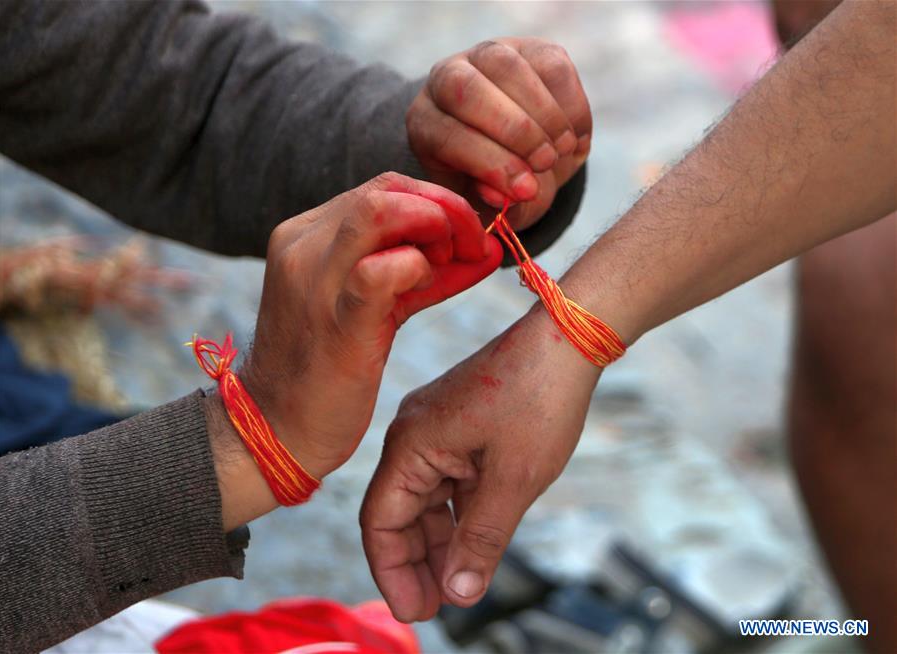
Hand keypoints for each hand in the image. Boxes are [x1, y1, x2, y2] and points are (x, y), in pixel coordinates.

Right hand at [241, 172, 502, 480]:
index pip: (383, 188)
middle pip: (387, 188)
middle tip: (472, 246)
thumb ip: (421, 272)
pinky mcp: (336, 322)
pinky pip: (381, 271)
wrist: (275, 429)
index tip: (467, 237)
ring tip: (451, 262)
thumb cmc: (328, 369)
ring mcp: (315, 280)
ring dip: (435, 226)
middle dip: (445, 208)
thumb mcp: (373, 305)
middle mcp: (303, 245)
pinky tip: (425, 286)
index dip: (437, 202)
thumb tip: (486, 249)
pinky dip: (419, 268)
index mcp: (307, 234)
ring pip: (380, 210)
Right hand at [360, 309, 599, 620]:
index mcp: (411, 443)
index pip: (381, 522)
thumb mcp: (513, 479)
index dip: (393, 572)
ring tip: (457, 586)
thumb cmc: (539, 397)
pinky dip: (458, 515)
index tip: (417, 612)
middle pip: (399, 513)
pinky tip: (474, 544)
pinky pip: (448, 480)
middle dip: (416, 564)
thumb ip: (481, 540)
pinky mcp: (461, 425)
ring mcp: (438, 429)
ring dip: (439, 543)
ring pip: (426, 500)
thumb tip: (458, 595)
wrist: (568, 336)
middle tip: (437, 610)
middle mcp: (414, 434)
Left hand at [408, 38, 591, 229]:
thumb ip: (493, 202)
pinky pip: (550, 65)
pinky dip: (570, 104)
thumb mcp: (487, 205)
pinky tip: (575, 137)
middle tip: (546, 163)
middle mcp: (444, 80)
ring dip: (544, 114)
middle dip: (514, 130)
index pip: (446, 134)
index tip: (526, 190)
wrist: (519, 156)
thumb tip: (507, 195)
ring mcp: (485, 57)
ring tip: (562, 150)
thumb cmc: (494, 185)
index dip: (489, 163)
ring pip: (508, 68)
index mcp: (426, 124)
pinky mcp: (529, 48)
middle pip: (467, 89)